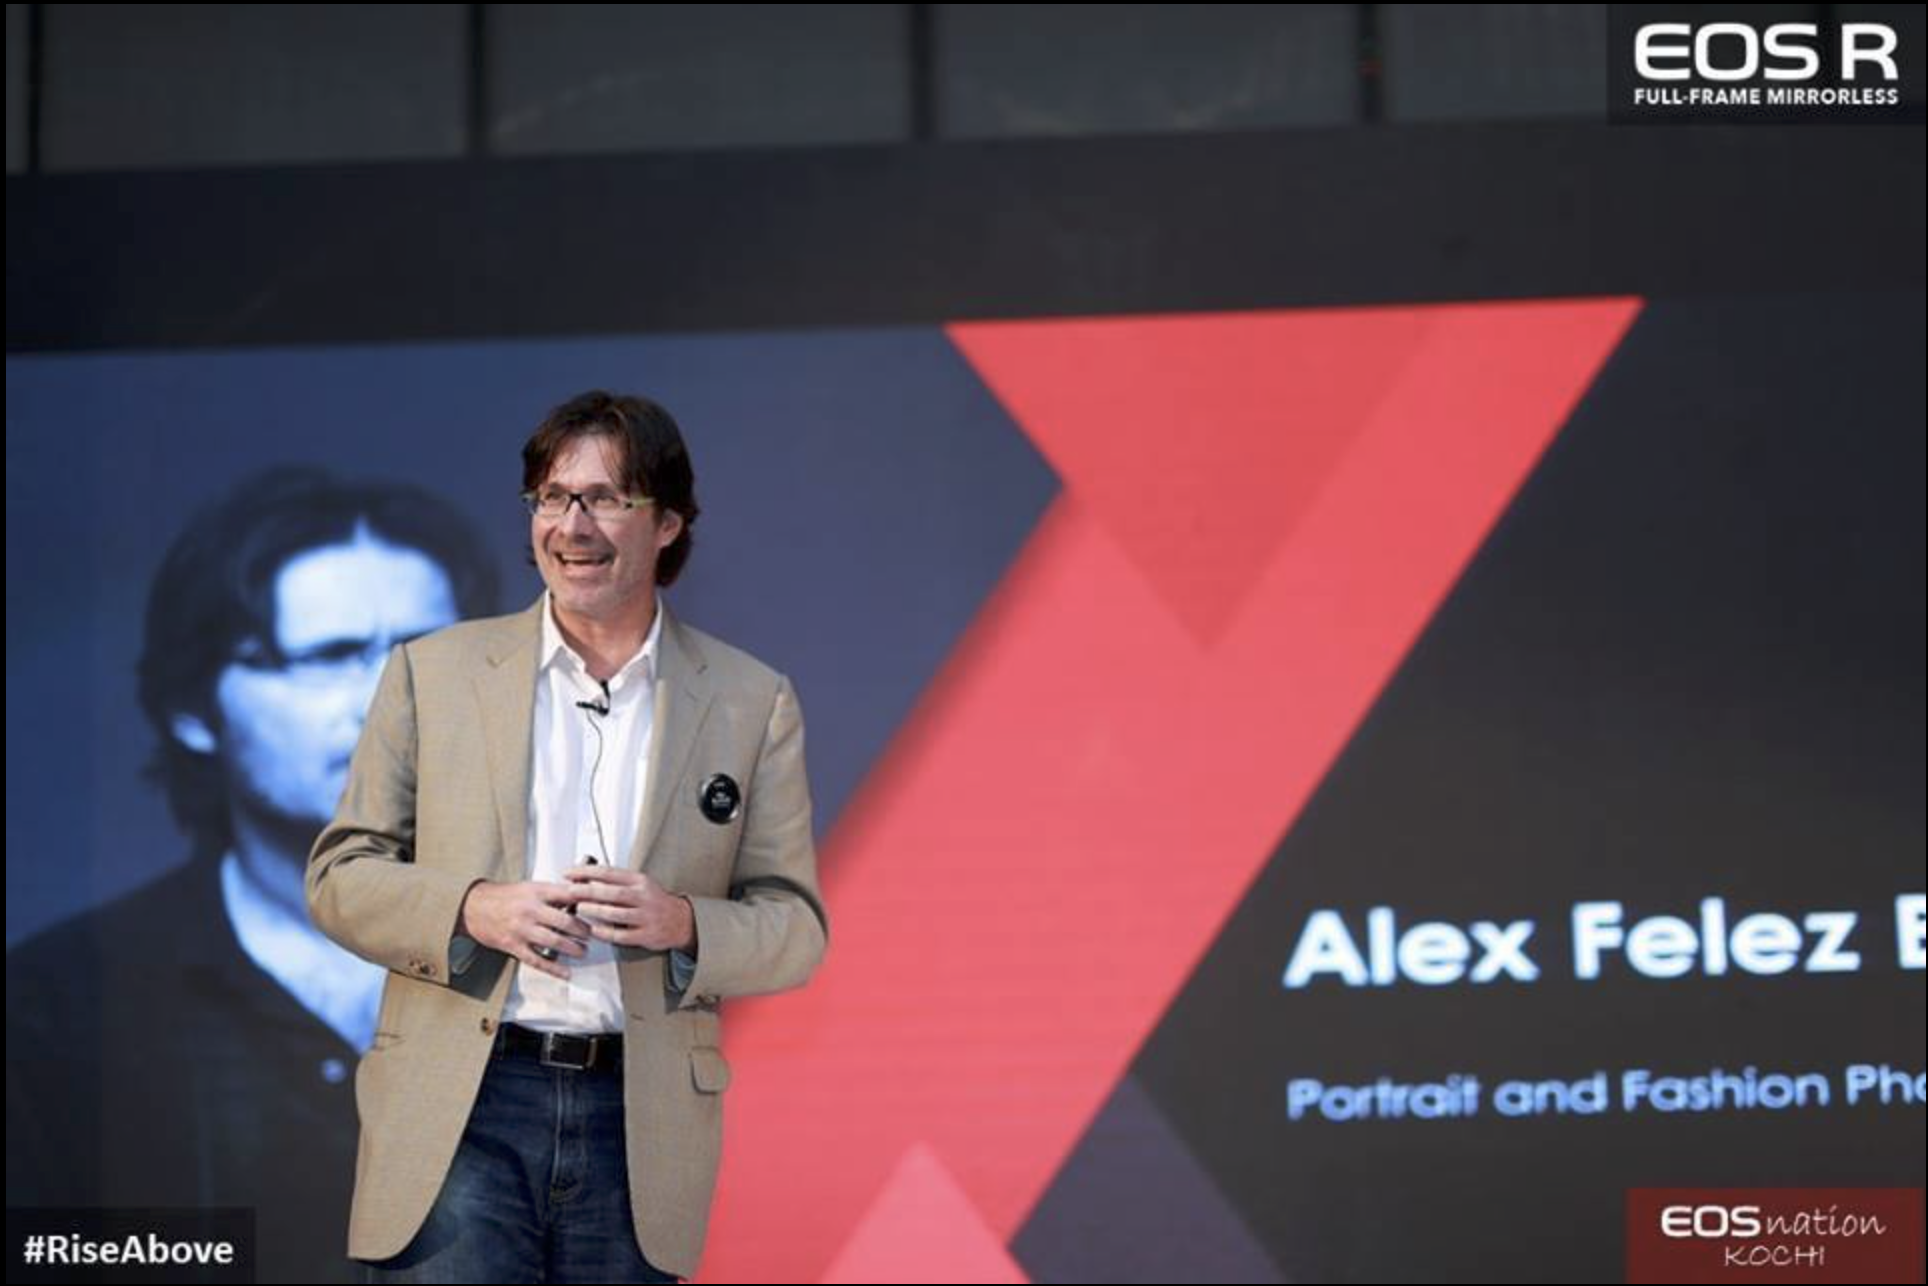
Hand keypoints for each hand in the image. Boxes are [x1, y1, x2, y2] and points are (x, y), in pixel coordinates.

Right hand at [458, 880, 590, 979]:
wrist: (475, 907)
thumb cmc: (505, 897)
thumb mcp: (530, 887)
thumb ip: (553, 893)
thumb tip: (580, 896)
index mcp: (536, 892)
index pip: (568, 895)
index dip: (586, 902)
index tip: (599, 908)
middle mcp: (530, 910)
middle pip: (564, 921)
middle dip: (582, 930)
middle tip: (592, 934)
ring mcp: (522, 929)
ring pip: (553, 941)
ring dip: (572, 948)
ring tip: (582, 951)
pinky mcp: (514, 946)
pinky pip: (537, 960)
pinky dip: (553, 968)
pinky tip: (565, 972)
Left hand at [563, 866, 695, 952]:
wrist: (680, 920)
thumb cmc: (653, 901)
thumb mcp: (639, 884)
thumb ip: (616, 882)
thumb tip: (584, 879)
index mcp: (640, 881)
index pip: (609, 872)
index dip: (586, 872)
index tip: (569, 874)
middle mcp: (644, 897)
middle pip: (612, 892)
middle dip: (588, 891)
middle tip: (570, 891)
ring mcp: (646, 917)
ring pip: (617, 913)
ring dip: (595, 911)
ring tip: (579, 909)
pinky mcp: (646, 935)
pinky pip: (621, 935)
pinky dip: (605, 932)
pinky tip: (593, 930)